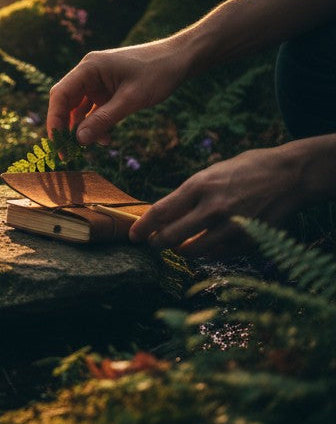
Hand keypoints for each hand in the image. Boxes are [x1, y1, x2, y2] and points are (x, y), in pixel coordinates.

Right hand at [46, 37, 189, 144]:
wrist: (179, 59)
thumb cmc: (157, 73)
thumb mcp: (131, 100)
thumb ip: (103, 120)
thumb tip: (78, 140)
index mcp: (89, 68)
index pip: (60, 95)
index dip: (55, 120)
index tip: (58, 144)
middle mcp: (89, 73)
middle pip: (66, 102)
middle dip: (67, 127)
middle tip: (69, 152)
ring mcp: (98, 81)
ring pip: (79, 108)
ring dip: (84, 128)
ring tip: (95, 145)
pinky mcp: (108, 89)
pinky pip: (94, 109)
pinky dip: (97, 124)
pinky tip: (107, 138)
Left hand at [129, 145, 302, 255]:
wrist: (289, 175)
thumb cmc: (247, 169)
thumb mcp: (212, 173)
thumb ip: (190, 194)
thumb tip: (166, 214)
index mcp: (199, 185)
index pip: (160, 212)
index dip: (142, 227)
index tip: (134, 235)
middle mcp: (212, 208)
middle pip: (170, 236)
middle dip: (157, 243)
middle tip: (153, 243)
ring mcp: (229, 227)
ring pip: (192, 250)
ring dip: (181, 250)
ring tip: (179, 245)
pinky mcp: (246, 241)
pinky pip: (218, 254)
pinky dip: (209, 251)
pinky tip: (208, 243)